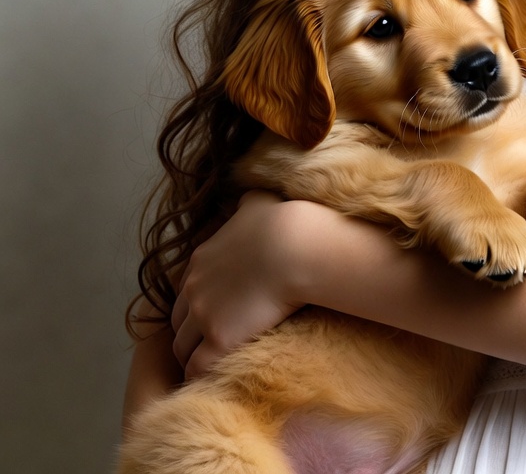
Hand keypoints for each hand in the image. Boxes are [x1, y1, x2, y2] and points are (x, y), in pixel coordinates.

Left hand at [171, 190, 305, 378]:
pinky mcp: (218, 339)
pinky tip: (216, 379)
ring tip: (214, 368)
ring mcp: (203, 315)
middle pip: (178, 324)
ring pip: (183, 349)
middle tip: (213, 345)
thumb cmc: (281, 222)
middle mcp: (193, 288)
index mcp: (199, 261)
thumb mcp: (256, 203)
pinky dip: (203, 376)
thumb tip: (248, 197)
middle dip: (191, 335)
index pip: (185, 293)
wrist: (295, 246)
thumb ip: (246, 204)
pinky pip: (197, 368)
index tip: (215, 315)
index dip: (198, 306)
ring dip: (195, 358)